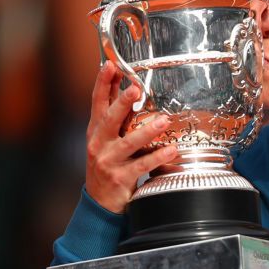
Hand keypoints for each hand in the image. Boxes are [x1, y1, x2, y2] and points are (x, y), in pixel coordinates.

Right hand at [85, 61, 177, 212]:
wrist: (99, 202)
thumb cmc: (107, 164)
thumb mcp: (107, 139)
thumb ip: (118, 117)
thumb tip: (130, 87)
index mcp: (96, 131)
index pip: (97, 103)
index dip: (102, 83)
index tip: (110, 66)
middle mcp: (99, 144)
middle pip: (109, 119)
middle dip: (122, 102)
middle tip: (135, 88)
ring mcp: (108, 161)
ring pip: (128, 143)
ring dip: (146, 131)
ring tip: (163, 121)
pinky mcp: (120, 178)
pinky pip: (142, 165)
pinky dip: (158, 157)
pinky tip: (172, 150)